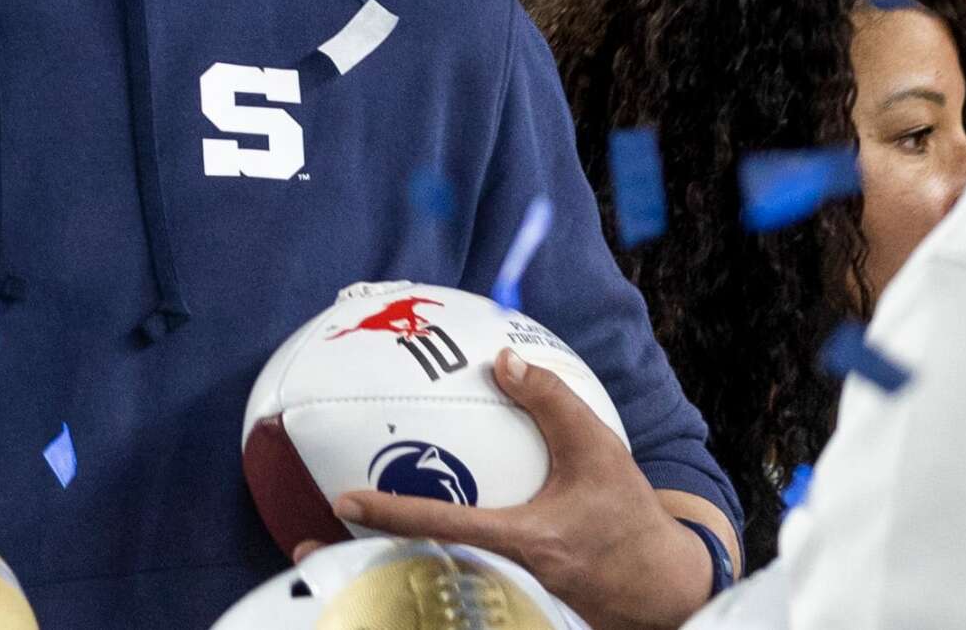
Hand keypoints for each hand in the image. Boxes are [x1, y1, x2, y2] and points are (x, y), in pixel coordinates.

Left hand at [332, 350, 719, 629]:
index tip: (345, 500)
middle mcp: (508, 578)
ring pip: (428, 591)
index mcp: (526, 541)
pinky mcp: (510, 611)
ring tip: (321, 560)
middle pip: (420, 575)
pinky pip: (448, 596)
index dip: (394, 514)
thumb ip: (549, 400)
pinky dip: (410, 581)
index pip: (447, 526)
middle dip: (358, 569)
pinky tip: (381, 564)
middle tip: (305, 548)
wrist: (661, 588)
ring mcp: (507, 602)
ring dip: (375, 578)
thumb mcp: (597, 449)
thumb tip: (499, 360)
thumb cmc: (626, 515)